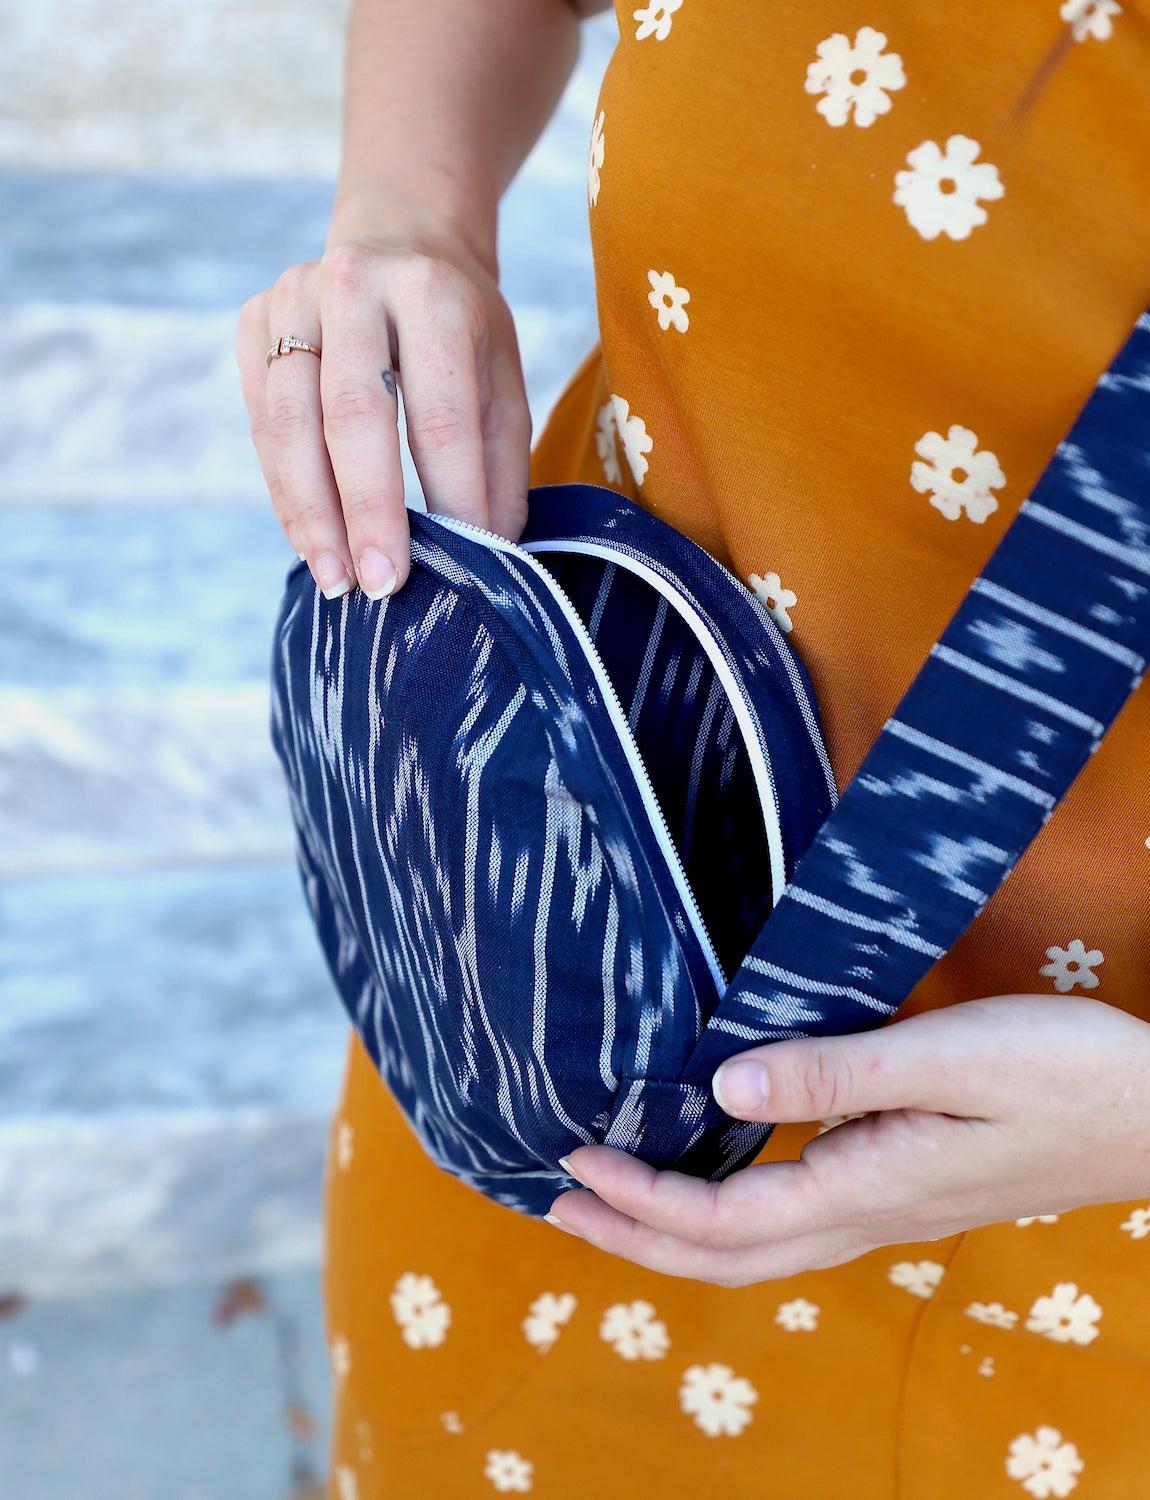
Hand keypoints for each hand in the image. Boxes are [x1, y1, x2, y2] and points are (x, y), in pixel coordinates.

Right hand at [235, 237, 531, 600]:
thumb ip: (498, 467)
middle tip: (383, 586)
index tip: (462, 562)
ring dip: (313, 513)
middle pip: (354, 415)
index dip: (451, 494)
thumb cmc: (460, 331)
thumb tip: (491, 556)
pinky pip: (261, 424)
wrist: (399, 243)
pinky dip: (286, 492)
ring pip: (290, 423)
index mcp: (432, 294)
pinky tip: (312, 542)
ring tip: (338, 581)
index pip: (440, 414)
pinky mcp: (251, 322)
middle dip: (368, 511)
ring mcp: (291, 298)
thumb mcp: (501, 382)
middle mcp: (355, 285)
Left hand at [548, 995, 1149, 1286]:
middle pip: (726, 1255)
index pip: (724, 1218)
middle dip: (635, 1236)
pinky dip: (725, 1207)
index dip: (640, 1198)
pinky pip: (788, 1217)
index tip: (575, 1159)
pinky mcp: (898, 1186)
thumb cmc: (1062, 1072)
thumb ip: (836, 1073)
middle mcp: (865, 1214)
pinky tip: (712, 1171)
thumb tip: (721, 1083)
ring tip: (611, 1200)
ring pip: (755, 1245)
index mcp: (867, 1188)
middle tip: (555, 1206)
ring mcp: (883, 1208)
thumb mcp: (948, 1058)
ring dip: (673, 1229)